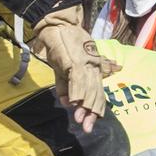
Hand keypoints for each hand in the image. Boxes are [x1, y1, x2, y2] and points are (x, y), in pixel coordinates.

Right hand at [29, 7, 117, 130]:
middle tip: (88, 128)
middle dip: (92, 113)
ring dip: (84, 106)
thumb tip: (69, 103)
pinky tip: (74, 103)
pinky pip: (78, 80)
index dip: (95, 109)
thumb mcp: (65, 69)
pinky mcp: (75, 61)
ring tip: (81, 119)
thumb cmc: (61, 47)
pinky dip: (76, 92)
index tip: (90, 124)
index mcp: (92, 70)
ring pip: (89, 89)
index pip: (97, 94)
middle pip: (96, 94)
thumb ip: (68, 85)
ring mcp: (86, 64)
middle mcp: (93, 68)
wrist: (57, 27)